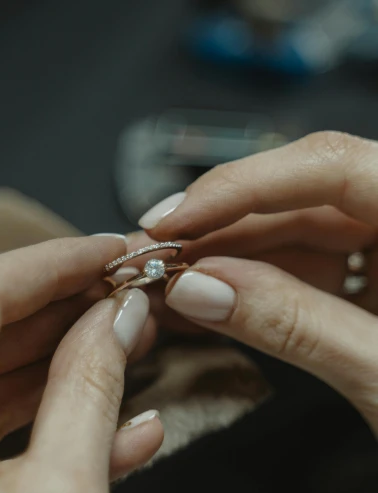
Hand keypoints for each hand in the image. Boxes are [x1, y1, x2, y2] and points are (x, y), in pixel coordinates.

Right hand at [136, 131, 377, 433]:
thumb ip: (297, 326)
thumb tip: (206, 287)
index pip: (335, 166)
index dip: (243, 186)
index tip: (176, 219)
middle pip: (306, 196)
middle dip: (222, 225)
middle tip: (156, 254)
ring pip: (299, 232)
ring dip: (229, 256)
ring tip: (169, 280)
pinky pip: (310, 269)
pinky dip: (256, 285)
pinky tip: (210, 297)